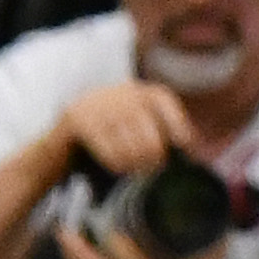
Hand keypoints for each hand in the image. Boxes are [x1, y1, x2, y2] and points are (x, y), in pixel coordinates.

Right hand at [59, 77, 197, 179]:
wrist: (62, 131)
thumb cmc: (109, 133)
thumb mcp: (136, 124)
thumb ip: (162, 131)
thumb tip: (196, 153)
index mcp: (138, 90)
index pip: (164, 101)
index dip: (178, 124)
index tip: (186, 146)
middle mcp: (119, 92)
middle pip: (150, 131)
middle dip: (155, 155)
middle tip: (153, 167)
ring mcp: (98, 104)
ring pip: (130, 145)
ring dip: (136, 163)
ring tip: (135, 169)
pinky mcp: (79, 119)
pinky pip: (107, 150)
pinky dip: (116, 164)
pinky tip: (118, 168)